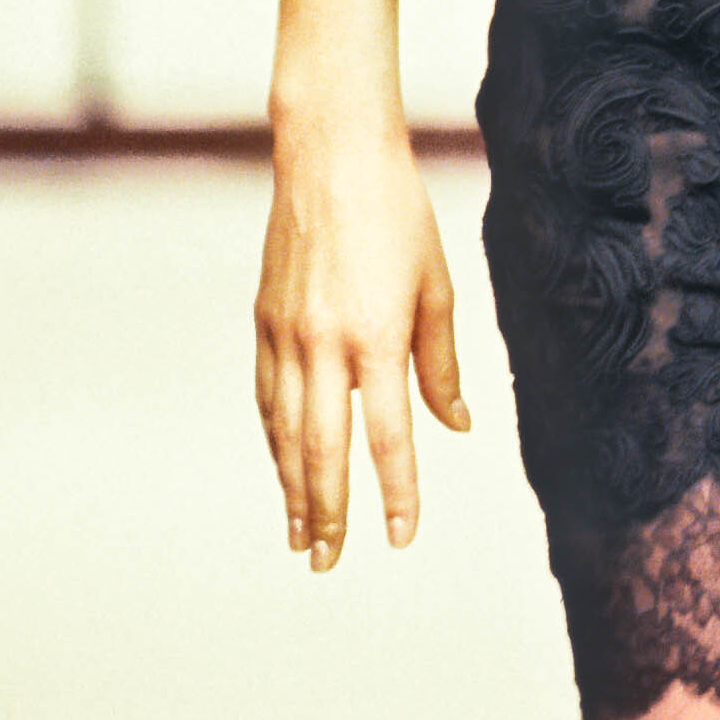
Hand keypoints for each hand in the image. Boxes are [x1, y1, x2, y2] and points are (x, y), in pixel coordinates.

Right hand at [254, 116, 468, 568]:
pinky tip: (282, 465)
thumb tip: (455, 425)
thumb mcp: (437, 287)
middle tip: (329, 562)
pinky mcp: (264, 320)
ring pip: (286, 432)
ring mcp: (287, 334)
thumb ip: (441, 363)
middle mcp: (326, 344)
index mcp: (378, 337)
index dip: (396, 493)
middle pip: (323, 450)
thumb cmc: (398, 216)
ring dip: (293, 489)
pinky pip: (268, 396)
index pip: (388, 438)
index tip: (401, 536)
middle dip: (329, 513)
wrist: (331, 156)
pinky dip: (274, 440)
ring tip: (301, 535)